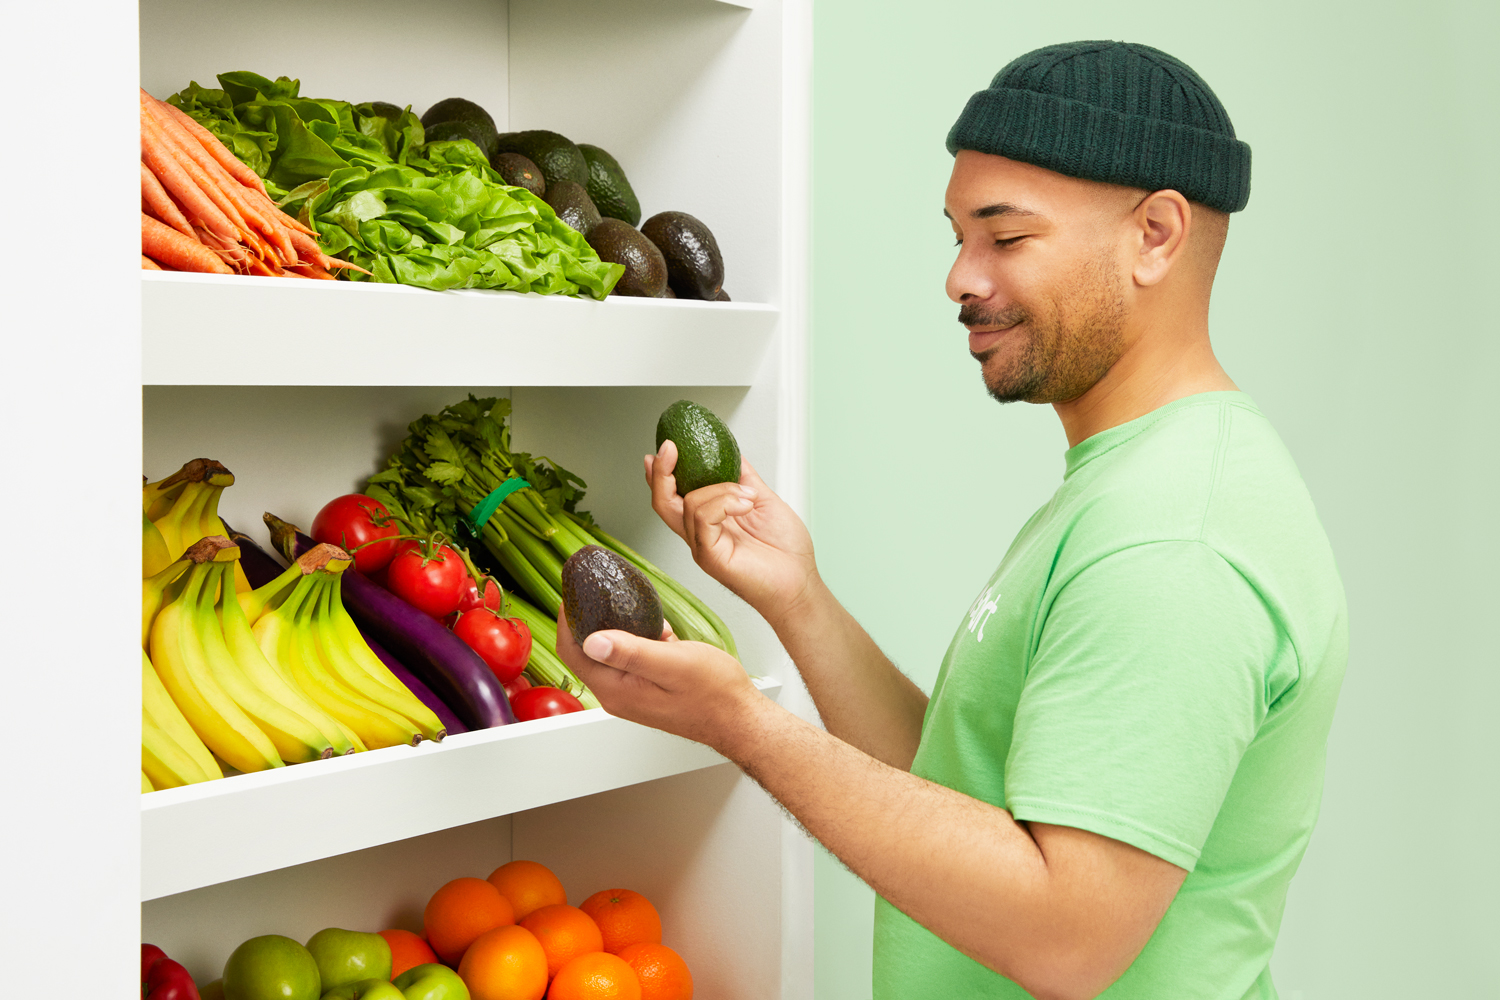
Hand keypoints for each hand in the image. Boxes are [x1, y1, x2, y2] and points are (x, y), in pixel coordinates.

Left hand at [557, 609, 762, 751]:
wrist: (739, 718)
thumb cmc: (715, 694)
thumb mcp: (674, 663)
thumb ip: (632, 652)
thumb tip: (592, 640)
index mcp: (617, 689)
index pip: (573, 652)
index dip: (567, 620)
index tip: (573, 592)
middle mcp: (619, 694)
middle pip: (586, 652)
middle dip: (586, 619)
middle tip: (593, 589)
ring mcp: (633, 693)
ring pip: (610, 653)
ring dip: (615, 627)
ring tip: (625, 601)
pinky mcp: (647, 689)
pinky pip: (631, 658)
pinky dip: (637, 638)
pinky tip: (656, 629)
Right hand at [646, 441, 816, 623]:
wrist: (799, 582)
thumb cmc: (785, 552)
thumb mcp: (762, 500)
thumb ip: (742, 478)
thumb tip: (730, 452)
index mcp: (709, 521)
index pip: (672, 496)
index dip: (661, 473)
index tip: (666, 448)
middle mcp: (700, 533)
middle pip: (663, 502)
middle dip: (661, 472)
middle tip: (670, 450)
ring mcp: (703, 546)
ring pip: (689, 504)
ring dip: (721, 489)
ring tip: (748, 497)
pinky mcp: (710, 556)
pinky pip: (703, 519)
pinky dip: (724, 503)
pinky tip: (745, 505)